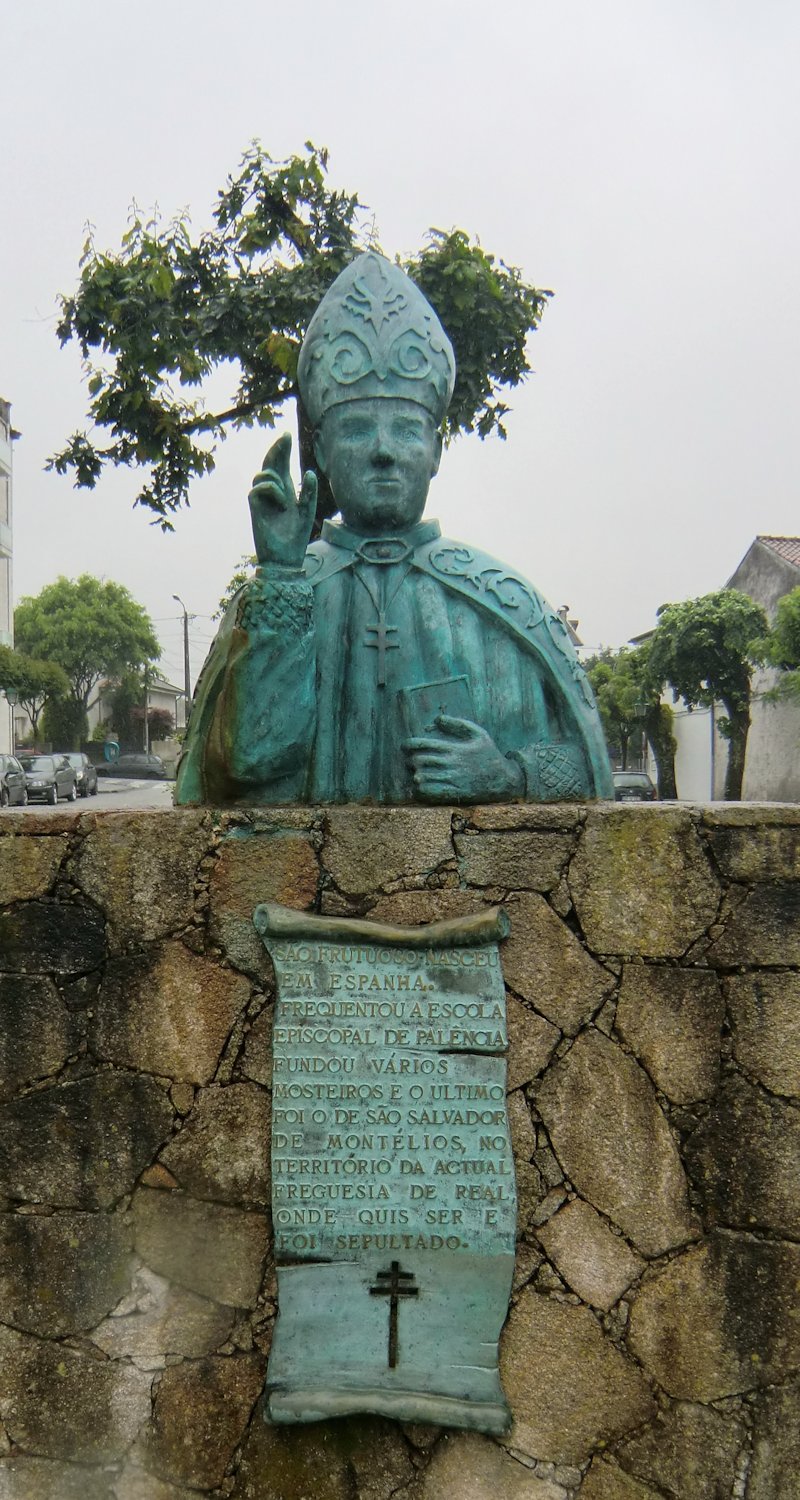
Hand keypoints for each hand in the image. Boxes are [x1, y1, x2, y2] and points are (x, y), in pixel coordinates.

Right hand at [248, 432, 317, 567]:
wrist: (285, 557)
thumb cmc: (296, 537)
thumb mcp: (308, 512)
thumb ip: (309, 493)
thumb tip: (309, 472)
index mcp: (286, 490)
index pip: (281, 465)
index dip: (282, 449)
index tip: (287, 434)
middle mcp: (273, 492)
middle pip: (269, 463)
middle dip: (276, 449)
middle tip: (285, 437)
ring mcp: (262, 500)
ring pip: (262, 474)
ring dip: (276, 481)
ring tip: (287, 500)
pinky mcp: (255, 508)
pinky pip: (259, 487)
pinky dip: (272, 491)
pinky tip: (282, 504)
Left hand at [404, 716, 523, 801]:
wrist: (503, 780)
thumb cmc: (489, 754)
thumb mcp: (478, 733)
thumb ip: (457, 724)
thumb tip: (437, 719)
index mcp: (454, 748)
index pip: (424, 745)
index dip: (409, 744)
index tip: (404, 746)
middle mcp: (451, 764)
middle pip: (420, 761)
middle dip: (410, 760)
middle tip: (411, 761)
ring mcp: (452, 780)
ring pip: (422, 777)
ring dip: (415, 774)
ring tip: (416, 773)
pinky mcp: (454, 794)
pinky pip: (430, 793)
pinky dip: (420, 789)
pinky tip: (421, 787)